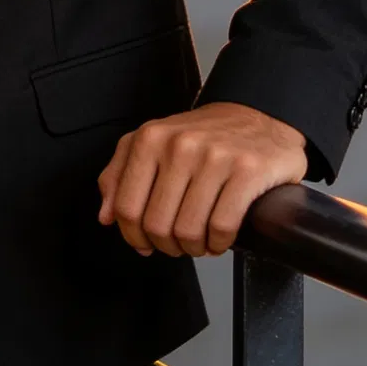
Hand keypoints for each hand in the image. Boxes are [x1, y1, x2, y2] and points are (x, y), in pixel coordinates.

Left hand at [98, 102, 305, 258]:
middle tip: (178, 244)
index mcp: (151, 138)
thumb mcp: (154, 144)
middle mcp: (180, 145)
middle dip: (167, 246)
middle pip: (157, 225)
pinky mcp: (247, 171)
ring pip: (188, 231)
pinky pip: (221, 227)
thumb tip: (106, 216)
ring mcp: (215, 157)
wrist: (260, 117)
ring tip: (200, 241)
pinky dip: (218, 243)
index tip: (146, 243)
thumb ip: (120, 175)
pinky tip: (220, 238)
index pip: (127, 208)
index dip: (134, 237)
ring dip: (194, 249)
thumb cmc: (206, 137)